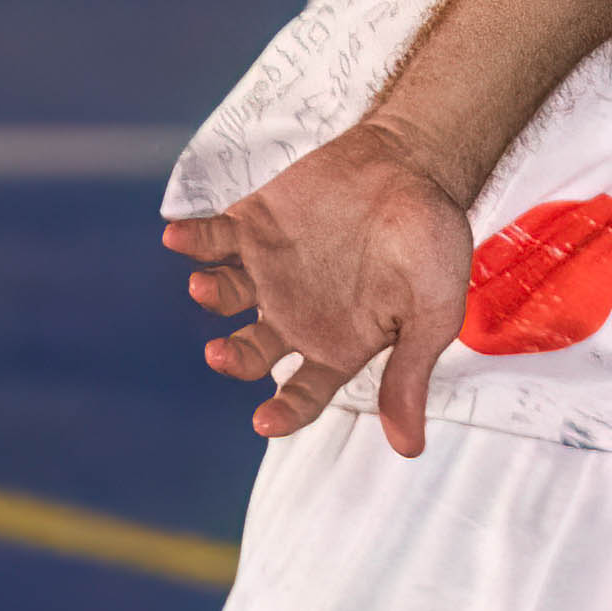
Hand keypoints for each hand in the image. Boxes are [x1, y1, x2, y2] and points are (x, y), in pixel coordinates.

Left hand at [165, 121, 475, 458]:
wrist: (416, 163)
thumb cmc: (431, 239)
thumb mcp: (433, 312)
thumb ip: (410, 372)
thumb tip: (409, 448)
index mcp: (338, 344)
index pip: (302, 394)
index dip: (283, 412)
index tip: (265, 420)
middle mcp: (295, 315)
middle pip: (250, 352)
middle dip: (233, 357)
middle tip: (222, 352)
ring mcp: (269, 272)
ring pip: (225, 298)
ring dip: (210, 297)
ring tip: (203, 287)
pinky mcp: (251, 227)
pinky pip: (210, 241)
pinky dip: (191, 240)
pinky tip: (177, 238)